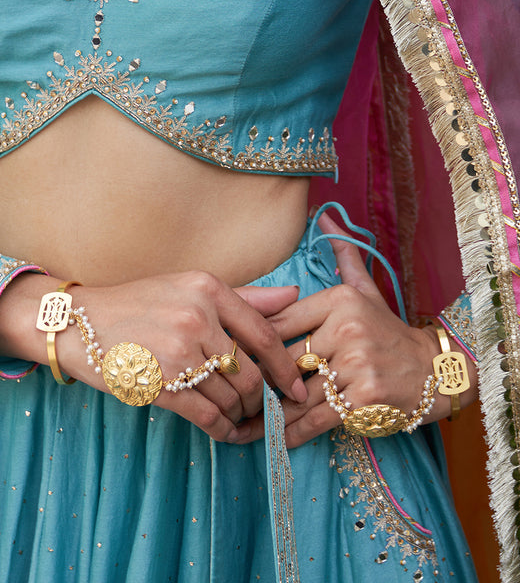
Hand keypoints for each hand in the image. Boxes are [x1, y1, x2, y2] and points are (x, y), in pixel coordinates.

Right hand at [0, 269, 306, 443]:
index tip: (297, 388)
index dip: (286, 367)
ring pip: (231, 397)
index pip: (264, 333)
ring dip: (241, 417)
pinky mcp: (161, 383)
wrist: (78, 322)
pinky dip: (223, 430)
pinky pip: (207, 416)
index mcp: (208, 288)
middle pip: (251, 373)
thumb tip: (294, 295)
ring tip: (240, 421)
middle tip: (262, 411)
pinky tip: (225, 432)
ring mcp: (179, 351)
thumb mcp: (188, 286)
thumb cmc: (137, 303)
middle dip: (262, 400)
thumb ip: (243, 296)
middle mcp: (198, 316)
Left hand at [244, 213, 477, 448]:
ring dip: (267, 413)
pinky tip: (272, 441)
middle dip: (255, 380)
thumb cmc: (389, 332)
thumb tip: (323, 216)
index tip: (225, 355)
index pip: (279, 322)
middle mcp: (345, 329)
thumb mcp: (366, 289)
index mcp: (338, 300)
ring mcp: (356, 364)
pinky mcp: (363, 398)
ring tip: (239, 424)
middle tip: (224, 394)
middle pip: (285, 359)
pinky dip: (292, 432)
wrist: (434, 371)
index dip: (251, 342)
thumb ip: (342, 255)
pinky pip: (317, 418)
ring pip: (298, 393)